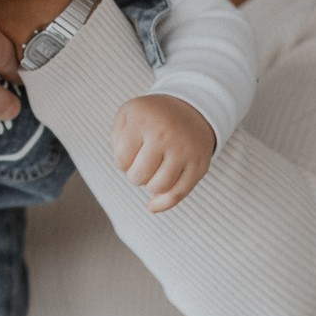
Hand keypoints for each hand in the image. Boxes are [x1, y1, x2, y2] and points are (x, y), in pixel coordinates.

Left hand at [110, 94, 214, 213]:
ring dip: (150, 185)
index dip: (122, 161)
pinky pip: (178, 195)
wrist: (193, 110)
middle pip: (138, 176)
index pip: (121, 159)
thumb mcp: (128, 115)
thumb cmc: (153, 118)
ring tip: (153, 171)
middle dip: (135, 175)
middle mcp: (164, 135)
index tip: (131, 153)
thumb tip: (123, 165)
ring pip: (158, 187)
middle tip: (142, 163)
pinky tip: (152, 205)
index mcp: (142, 121)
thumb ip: (116, 138)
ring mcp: (184, 150)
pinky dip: (163, 204)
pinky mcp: (199, 165)